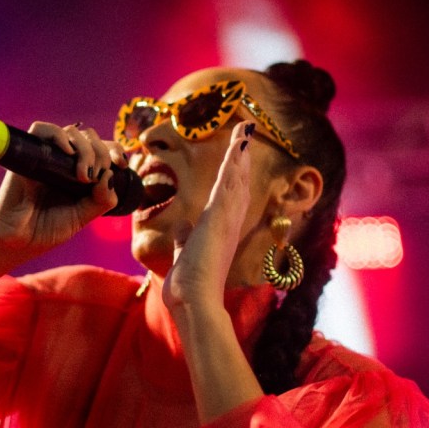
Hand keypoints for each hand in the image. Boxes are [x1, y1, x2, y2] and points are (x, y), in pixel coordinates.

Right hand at [0, 122, 126, 260]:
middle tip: (94, 176)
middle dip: (101, 152)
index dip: (115, 150)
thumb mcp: (82, 217)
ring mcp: (46, 157)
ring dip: (85, 148)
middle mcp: (64, 162)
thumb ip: (102, 200)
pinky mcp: (28, 155)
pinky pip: (42, 129)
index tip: (121, 163)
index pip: (102, 149)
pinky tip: (68, 152)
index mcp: (79, 175)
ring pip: (71, 132)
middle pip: (89, 137)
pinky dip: (59, 135)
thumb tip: (111, 175)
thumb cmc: (45, 231)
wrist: (16, 241)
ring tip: (83, 174)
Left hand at [163, 121, 253, 309]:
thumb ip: (183, 239)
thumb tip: (181, 227)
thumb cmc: (189, 285)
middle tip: (247, 132)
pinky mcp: (220, 216)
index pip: (229, 196)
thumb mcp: (184, 254)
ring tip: (246, 127)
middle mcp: (228, 222)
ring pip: (236, 177)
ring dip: (240, 151)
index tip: (238, 156)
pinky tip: (240, 141)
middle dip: (242, 157)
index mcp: (219, 230)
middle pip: (238, 182)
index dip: (235, 175)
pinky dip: (235, 160)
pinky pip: (229, 180)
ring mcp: (226, 218)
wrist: (193, 300)